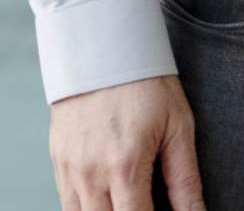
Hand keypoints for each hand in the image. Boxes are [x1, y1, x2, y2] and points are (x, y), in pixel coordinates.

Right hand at [49, 74, 201, 210]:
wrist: (102, 48)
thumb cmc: (147, 85)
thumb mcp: (178, 128)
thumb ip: (185, 181)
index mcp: (125, 167)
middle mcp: (90, 174)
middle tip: (146, 204)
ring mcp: (69, 169)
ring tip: (130, 200)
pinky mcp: (57, 161)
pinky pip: (67, 203)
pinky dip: (87, 208)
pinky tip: (109, 199)